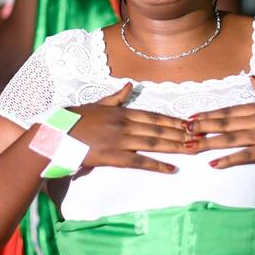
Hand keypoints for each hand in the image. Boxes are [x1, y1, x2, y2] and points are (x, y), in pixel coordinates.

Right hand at [60, 82, 192, 173]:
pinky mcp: (112, 156)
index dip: (173, 120)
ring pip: (153, 143)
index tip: (190, 123)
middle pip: (158, 129)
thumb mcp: (96, 104)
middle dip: (181, 133)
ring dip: (175, 147)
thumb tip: (128, 85)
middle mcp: (123, 124)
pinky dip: (157, 165)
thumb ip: (115, 98)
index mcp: (120, 112)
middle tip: (201, 137)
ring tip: (193, 149)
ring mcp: (118, 140)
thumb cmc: (72, 120)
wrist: (53, 136)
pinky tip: (172, 169)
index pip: (153, 116)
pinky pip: (138, 161)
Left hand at [184, 75, 254, 168]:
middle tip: (180, 130)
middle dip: (200, 126)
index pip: (228, 110)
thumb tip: (252, 78)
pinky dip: (228, 159)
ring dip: (208, 142)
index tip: (189, 116)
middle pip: (223, 122)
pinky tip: (213, 164)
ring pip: (229, 138)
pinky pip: (246, 155)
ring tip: (189, 145)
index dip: (207, 113)